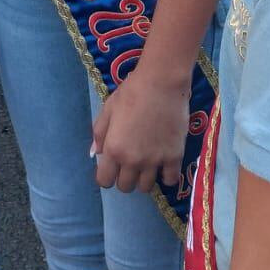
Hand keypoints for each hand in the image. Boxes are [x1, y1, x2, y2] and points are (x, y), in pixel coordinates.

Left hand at [92, 67, 188, 193]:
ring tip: (146, 164)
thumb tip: (95, 153)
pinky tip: (164, 165)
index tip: (111, 168)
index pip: (105, 181)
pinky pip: (170, 180)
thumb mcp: (108, 108)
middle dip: (124, 178)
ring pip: (146, 187)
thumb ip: (99, 133)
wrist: (162, 82)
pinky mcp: (174, 156)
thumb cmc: (132, 91)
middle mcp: (133, 160)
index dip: (106, 176)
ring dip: (144, 178)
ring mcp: (155, 161)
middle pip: (125, 187)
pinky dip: (166, 176)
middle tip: (129, 163)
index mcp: (113, 149)